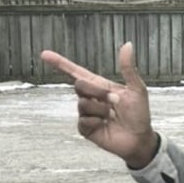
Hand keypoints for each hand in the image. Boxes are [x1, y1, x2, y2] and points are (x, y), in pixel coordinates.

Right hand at [41, 42, 158, 168]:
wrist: (139, 138)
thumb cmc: (139, 113)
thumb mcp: (136, 88)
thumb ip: (128, 68)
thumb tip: (127, 44)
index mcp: (100, 86)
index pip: (76, 72)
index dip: (60, 63)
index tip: (44, 54)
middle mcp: (90, 98)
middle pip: (79, 85)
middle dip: (97, 91)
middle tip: (114, 101)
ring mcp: (86, 113)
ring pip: (83, 104)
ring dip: (101, 109)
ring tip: (112, 115)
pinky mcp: (85, 128)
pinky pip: (84, 121)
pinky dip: (97, 122)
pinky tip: (105, 125)